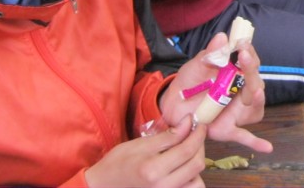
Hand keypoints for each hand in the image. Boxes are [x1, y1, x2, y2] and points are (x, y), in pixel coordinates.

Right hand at [85, 115, 205, 187]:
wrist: (103, 187)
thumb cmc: (117, 164)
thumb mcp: (140, 145)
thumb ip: (167, 136)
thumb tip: (188, 122)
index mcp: (153, 170)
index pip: (187, 151)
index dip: (198, 135)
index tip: (200, 124)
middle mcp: (162, 187)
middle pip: (196, 166)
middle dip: (200, 147)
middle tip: (195, 135)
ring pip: (197, 183)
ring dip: (196, 166)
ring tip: (188, 154)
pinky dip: (191, 180)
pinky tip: (182, 169)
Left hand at [160, 34, 271, 153]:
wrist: (171, 106)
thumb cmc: (188, 83)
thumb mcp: (196, 66)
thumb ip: (209, 54)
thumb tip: (222, 37)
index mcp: (235, 73)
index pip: (250, 62)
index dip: (249, 53)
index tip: (243, 44)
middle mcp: (240, 92)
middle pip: (255, 83)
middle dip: (251, 72)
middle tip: (244, 58)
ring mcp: (236, 111)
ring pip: (254, 108)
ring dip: (257, 100)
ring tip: (255, 93)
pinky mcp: (227, 128)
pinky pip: (244, 136)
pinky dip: (256, 142)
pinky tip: (267, 148)